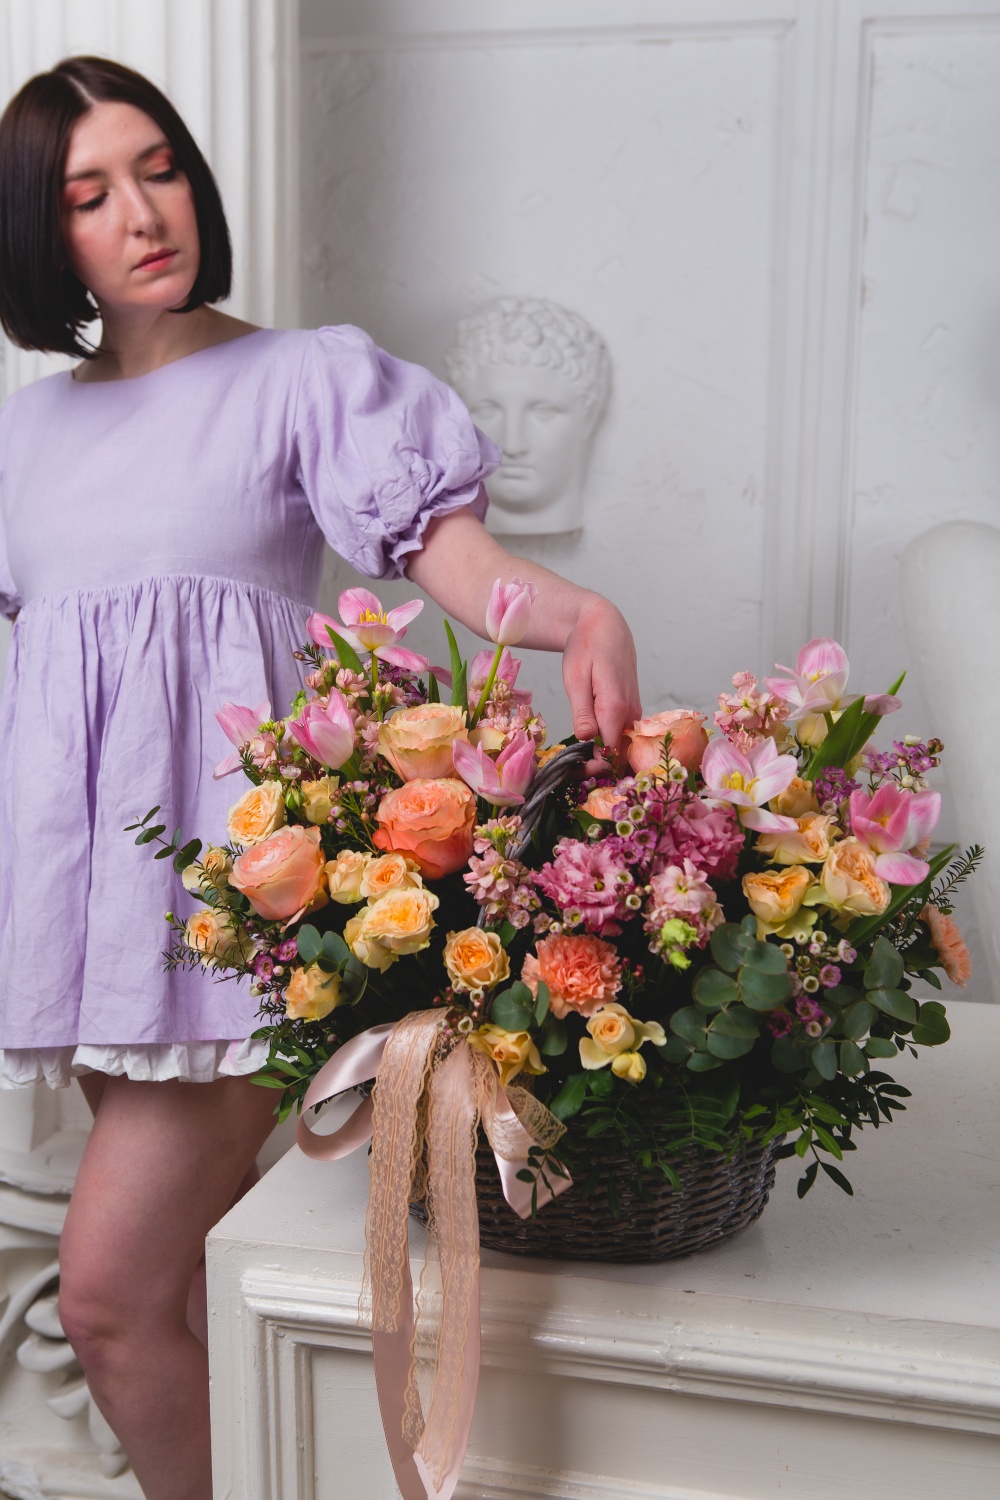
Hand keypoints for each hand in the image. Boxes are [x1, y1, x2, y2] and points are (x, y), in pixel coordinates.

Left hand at [561, 596, 641, 767]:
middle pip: (619, 754)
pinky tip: (589, 741)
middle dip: (597, 766)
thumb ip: (582, 711)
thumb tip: (585, 739)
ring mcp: (634, 710)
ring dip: (602, 755)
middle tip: (569, 770)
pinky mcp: (632, 707)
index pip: (610, 754)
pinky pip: (623, 733)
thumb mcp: (575, 678)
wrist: (605, 624)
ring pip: (622, 744)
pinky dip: (608, 742)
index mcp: (615, 707)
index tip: (570, 772)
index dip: (592, 768)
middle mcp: (631, 712)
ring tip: (575, 758)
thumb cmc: (586, 647)